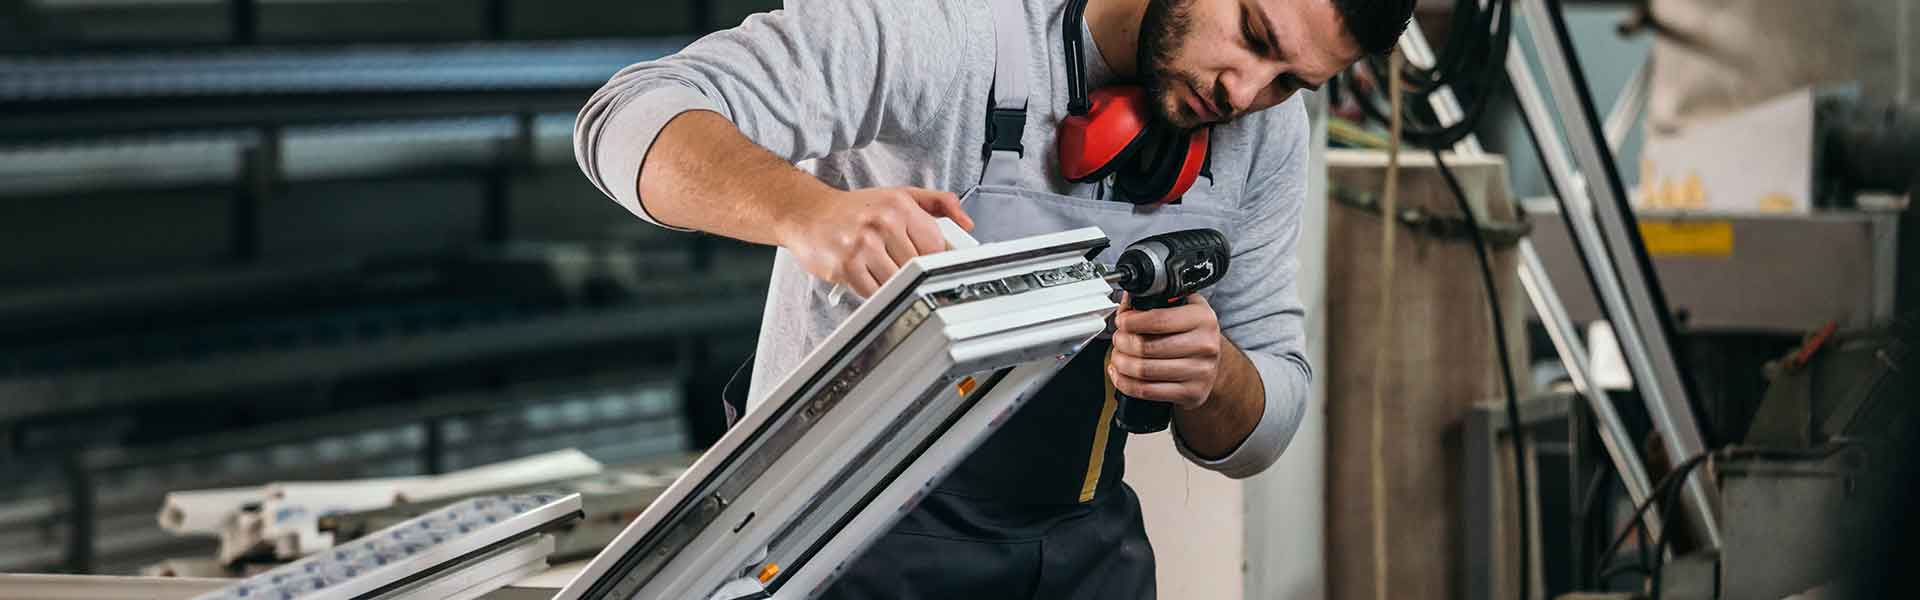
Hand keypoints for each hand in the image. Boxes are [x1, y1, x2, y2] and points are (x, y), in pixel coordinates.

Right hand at [776, 187, 974, 296]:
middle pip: (918, 265)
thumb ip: (936, 203)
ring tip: (881, 269)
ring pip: (897, 281)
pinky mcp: (847, 266)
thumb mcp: (898, 195)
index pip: (936, 243)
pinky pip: (874, 291)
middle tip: (902, 269)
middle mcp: (882, 222)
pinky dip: (874, 290)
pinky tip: (866, 276)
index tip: (933, 265)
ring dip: (892, 283)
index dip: (936, 259)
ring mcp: (864, 245)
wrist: (808, 213)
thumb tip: (967, 223)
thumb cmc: (855, 209)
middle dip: (912, 272)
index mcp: (899, 204)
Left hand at [1108, 293, 1223, 409]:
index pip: (1158, 320)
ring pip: (1143, 370)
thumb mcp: (1183, 308)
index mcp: (1202, 319)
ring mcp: (1199, 372)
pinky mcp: (1191, 393)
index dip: (1131, 321)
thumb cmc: (1193, 334)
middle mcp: (1204, 345)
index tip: (1121, 322)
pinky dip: (1125, 383)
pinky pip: (1146, 390)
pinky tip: (1121, 374)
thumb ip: (1155, 303)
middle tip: (1118, 339)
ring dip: (1121, 363)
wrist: (1214, 363)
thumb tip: (1126, 306)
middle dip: (1122, 342)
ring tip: (1118, 356)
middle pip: (1146, 346)